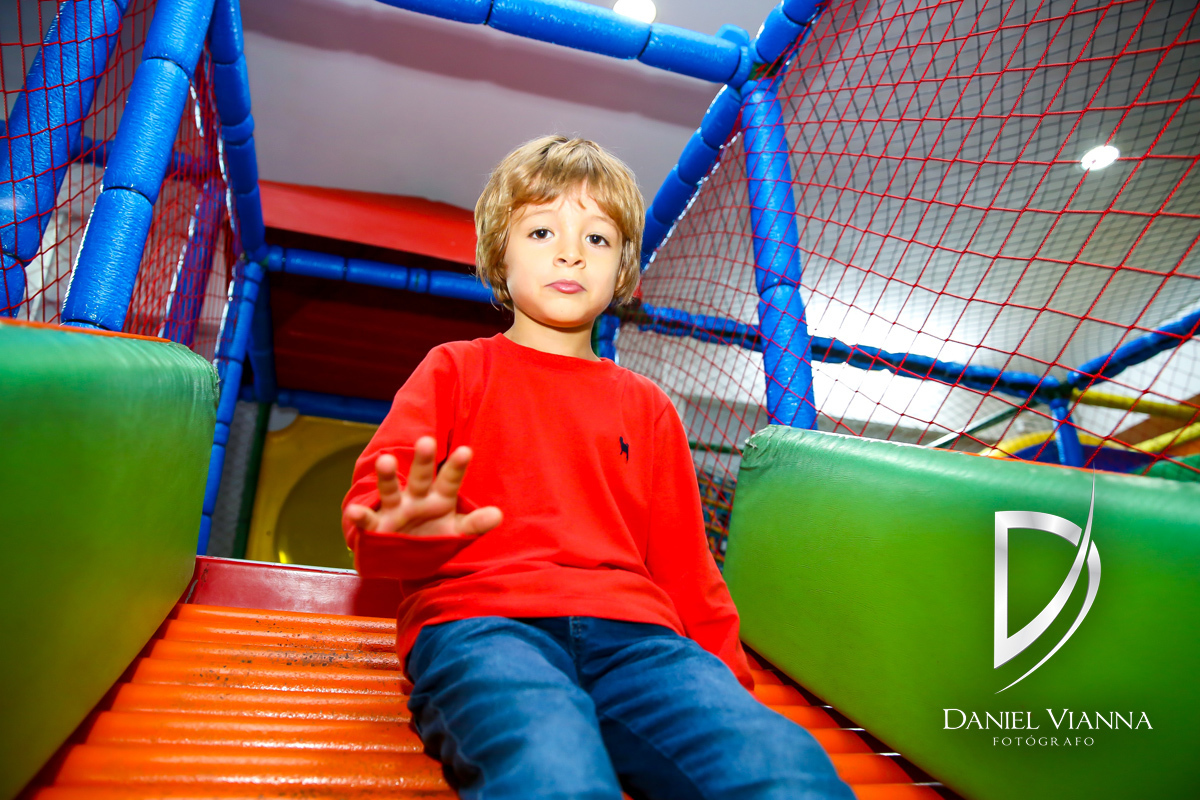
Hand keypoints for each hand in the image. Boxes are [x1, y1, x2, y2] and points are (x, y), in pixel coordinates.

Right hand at [343, 436, 502, 540]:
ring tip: (385, 461)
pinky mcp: (376, 527)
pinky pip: (367, 519)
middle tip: (427, 441)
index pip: (450, 480)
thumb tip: (499, 515)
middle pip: (421, 477)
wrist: (404, 557)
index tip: (466, 451)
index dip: (457, 467)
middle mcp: (416, 498)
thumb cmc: (432, 536)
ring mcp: (395, 510)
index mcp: (439, 498)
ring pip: (391, 490)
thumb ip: (475, 524)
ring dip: (388, 476)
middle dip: (423, 461)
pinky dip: (360, 515)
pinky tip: (355, 510)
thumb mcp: (456, 531)